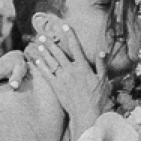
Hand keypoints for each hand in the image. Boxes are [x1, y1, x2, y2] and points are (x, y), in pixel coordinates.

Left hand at [25, 15, 109, 139]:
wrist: (86, 114)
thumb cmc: (98, 99)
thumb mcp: (104, 81)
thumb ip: (101, 65)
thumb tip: (101, 52)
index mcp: (83, 67)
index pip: (75, 47)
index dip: (70, 35)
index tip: (64, 26)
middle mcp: (71, 70)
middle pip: (59, 52)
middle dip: (50, 42)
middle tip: (42, 34)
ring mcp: (62, 79)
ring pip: (51, 61)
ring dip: (44, 51)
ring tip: (38, 43)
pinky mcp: (56, 87)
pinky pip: (47, 74)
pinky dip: (41, 66)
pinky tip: (37, 60)